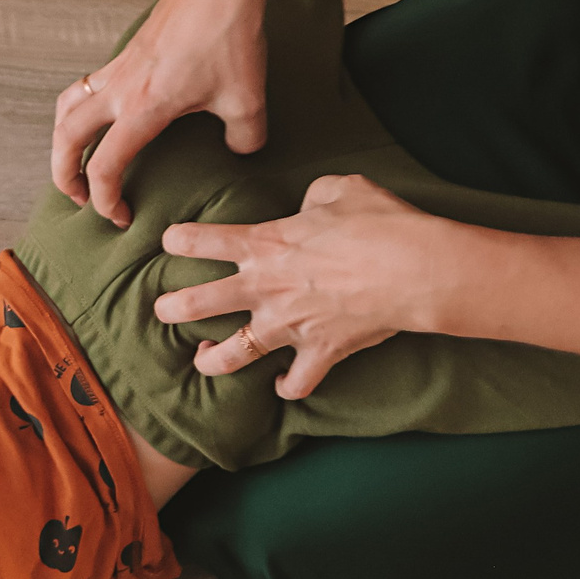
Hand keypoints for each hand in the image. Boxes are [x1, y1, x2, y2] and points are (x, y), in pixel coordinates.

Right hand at [52, 0, 272, 226]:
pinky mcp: (127, 52)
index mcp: (142, 109)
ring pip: (67, 107)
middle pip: (66, 138)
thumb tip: (239, 150)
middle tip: (77, 196)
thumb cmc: (231, 38)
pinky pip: (87, 85)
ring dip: (62, 138)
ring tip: (74, 157)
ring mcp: (119, 68)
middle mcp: (119, 90)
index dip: (104, 199)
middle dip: (63, 173)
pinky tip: (104, 114)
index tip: (119, 216)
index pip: (105, 165)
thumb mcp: (248, 99)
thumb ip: (243, 137)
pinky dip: (80, 107)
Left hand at [154, 173, 454, 398]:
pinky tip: (282, 387)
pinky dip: (289, 388)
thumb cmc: (381, 223)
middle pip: (196, 304)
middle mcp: (264, 287)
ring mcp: (288, 325)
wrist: (417, 269)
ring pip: (231, 355)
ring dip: (210, 361)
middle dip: (170, 309)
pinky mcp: (319, 353)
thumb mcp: (342, 189)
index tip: (170, 241)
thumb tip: (310, 205)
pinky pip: (296, 384)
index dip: (177, 240)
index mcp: (264, 243)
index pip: (198, 241)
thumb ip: (314, 195)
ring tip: (202, 359)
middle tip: (162, 310)